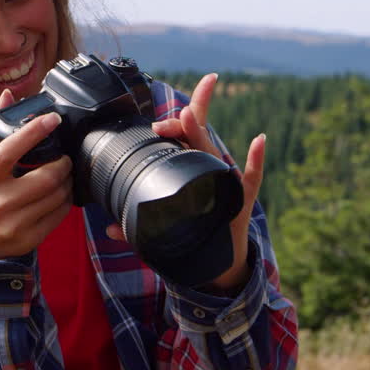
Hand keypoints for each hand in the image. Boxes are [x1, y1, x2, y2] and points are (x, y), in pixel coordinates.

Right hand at [0, 89, 73, 259]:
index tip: (53, 119)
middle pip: (46, 177)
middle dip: (63, 163)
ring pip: (57, 195)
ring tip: (63, 174)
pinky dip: (67, 200)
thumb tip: (8, 96)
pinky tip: (61, 194)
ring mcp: (14, 222)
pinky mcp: (30, 237)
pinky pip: (60, 213)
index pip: (10, 150)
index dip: (34, 131)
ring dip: (68, 181)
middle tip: (64, 157)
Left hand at [105, 73, 265, 293]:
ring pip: (212, 151)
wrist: (218, 256)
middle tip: (171, 114)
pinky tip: (259, 139)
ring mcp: (224, 180)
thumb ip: (136, 230)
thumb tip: (110, 230)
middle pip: (194, 137)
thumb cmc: (190, 233)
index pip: (182, 137)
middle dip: (181, 124)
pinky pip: (252, 177)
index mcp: (188, 169)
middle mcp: (207, 168)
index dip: (171, 125)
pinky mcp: (241, 198)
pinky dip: (257, 159)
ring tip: (189, 114)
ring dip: (200, 133)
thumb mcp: (162, 231)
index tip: (155, 124)